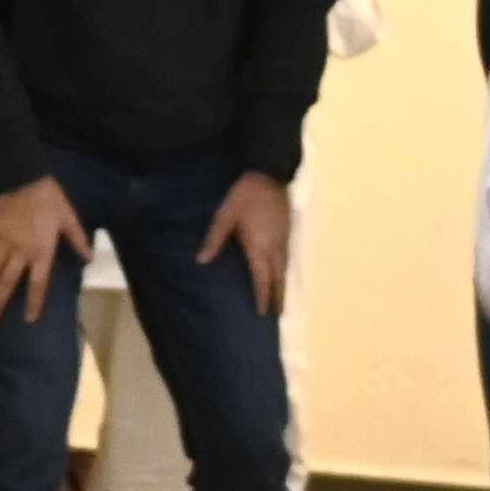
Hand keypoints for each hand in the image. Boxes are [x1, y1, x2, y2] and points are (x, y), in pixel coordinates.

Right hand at [0, 175, 87, 322]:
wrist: (28, 178)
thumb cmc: (53, 202)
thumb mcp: (71, 221)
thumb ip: (79, 241)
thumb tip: (89, 258)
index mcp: (41, 252)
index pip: (38, 283)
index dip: (34, 301)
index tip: (29, 318)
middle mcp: (21, 250)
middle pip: (9, 280)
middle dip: (0, 299)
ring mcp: (4, 240)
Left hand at [198, 170, 291, 314]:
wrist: (269, 177)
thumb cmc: (244, 196)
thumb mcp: (224, 216)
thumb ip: (214, 240)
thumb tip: (202, 260)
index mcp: (259, 246)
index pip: (262, 278)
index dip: (262, 296)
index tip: (263, 312)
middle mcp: (274, 248)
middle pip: (279, 278)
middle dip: (278, 297)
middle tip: (278, 314)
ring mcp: (284, 241)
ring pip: (285, 270)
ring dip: (283, 286)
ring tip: (282, 300)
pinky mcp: (287, 234)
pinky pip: (287, 260)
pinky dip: (285, 273)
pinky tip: (282, 275)